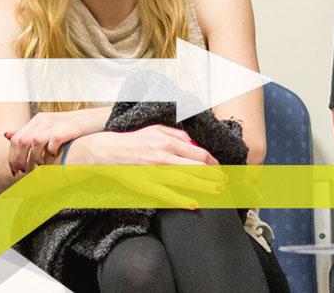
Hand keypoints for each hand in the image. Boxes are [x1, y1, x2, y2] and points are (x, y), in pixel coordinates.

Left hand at [4, 109, 100, 175]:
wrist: (97, 121)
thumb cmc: (73, 128)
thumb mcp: (48, 127)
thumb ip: (28, 132)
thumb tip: (6, 135)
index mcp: (38, 120)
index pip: (16, 138)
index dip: (12, 155)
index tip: (14, 169)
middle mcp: (44, 120)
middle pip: (21, 140)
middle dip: (19, 159)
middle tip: (22, 171)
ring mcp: (55, 123)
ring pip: (34, 141)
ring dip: (35, 157)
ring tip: (40, 166)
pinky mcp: (66, 128)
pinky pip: (52, 142)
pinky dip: (51, 152)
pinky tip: (55, 157)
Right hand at [69, 125, 223, 208]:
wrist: (109, 151)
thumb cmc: (135, 140)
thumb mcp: (157, 129)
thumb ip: (178, 135)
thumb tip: (195, 144)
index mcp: (168, 141)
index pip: (199, 153)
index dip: (213, 161)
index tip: (219, 167)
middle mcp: (164, 157)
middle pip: (197, 167)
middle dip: (214, 175)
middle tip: (224, 180)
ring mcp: (156, 173)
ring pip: (187, 181)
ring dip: (205, 186)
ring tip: (217, 190)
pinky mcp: (147, 186)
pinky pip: (168, 195)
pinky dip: (182, 200)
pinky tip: (194, 204)